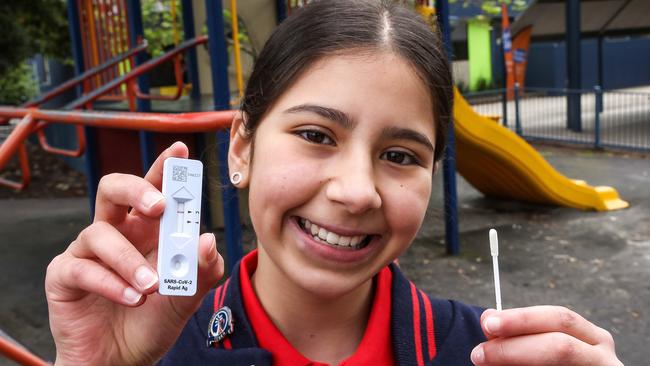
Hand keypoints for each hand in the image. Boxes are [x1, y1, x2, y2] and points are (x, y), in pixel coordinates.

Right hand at [45, 142, 223, 364]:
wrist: (123, 361)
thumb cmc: (154, 320)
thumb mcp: (188, 296)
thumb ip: (203, 270)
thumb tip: (207, 239)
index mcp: (148, 230)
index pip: (155, 189)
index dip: (165, 168)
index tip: (181, 152)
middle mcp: (117, 232)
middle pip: (114, 188)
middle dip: (137, 189)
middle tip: (159, 206)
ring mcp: (88, 252)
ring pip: (99, 233)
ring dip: (129, 260)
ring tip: (152, 286)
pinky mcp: (65, 276)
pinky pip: (82, 269)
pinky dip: (111, 283)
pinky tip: (132, 299)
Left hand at [470, 306, 622, 364]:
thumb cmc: (552, 362)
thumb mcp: (540, 346)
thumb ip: (518, 335)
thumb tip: (488, 318)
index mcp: (592, 337)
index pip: (558, 318)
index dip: (521, 319)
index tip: (487, 322)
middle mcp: (603, 358)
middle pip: (560, 345)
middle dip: (514, 347)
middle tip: (479, 354)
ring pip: (557, 363)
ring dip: (516, 363)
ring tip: (486, 364)